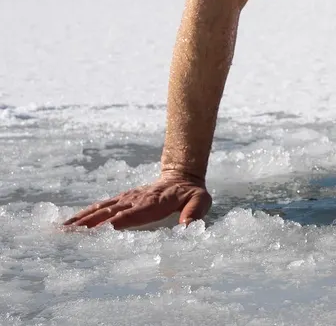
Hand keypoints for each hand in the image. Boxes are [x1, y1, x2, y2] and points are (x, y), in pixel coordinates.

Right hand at [63, 173, 210, 229]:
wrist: (182, 174)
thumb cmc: (191, 192)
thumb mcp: (201, 200)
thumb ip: (194, 212)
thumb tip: (187, 226)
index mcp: (153, 203)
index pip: (131, 215)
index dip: (115, 223)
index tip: (97, 232)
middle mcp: (135, 200)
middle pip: (109, 212)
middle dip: (89, 223)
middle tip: (67, 233)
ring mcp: (127, 198)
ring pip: (101, 209)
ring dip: (81, 219)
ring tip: (61, 230)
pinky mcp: (122, 199)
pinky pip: (101, 207)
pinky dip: (85, 215)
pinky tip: (70, 223)